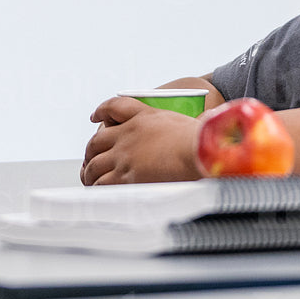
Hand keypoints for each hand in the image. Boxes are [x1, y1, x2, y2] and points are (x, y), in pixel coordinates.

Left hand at [80, 96, 202, 185]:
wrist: (199, 152)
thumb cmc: (200, 138)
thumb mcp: (188, 117)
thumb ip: (193, 117)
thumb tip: (209, 115)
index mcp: (140, 118)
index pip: (112, 108)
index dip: (100, 112)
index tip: (95, 118)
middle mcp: (126, 136)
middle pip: (96, 142)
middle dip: (90, 152)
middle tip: (91, 159)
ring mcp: (123, 157)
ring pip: (94, 166)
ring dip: (90, 174)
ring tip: (91, 180)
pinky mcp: (125, 177)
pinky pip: (102, 184)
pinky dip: (97, 188)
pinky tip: (99, 190)